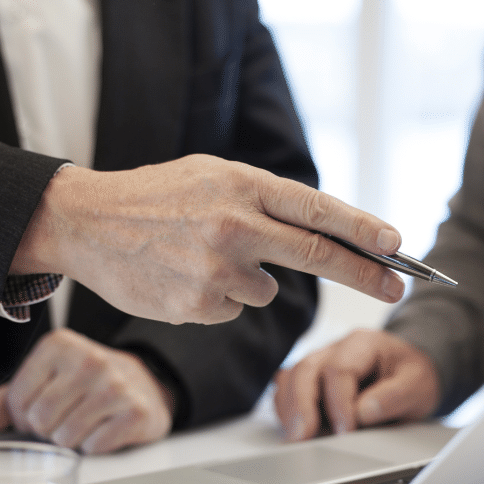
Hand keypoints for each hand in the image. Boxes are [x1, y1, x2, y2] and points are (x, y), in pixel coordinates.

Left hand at [0, 328, 172, 453]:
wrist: (142, 383)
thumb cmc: (86, 382)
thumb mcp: (46, 378)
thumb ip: (9, 398)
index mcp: (59, 345)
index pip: (17, 398)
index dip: (22, 415)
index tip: (38, 409)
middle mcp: (89, 359)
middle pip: (40, 420)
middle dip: (46, 429)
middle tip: (61, 419)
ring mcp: (116, 385)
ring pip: (65, 437)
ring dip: (69, 440)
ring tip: (82, 423)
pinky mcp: (136, 411)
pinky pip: (94, 446)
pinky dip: (94, 446)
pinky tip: (103, 427)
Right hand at [10, 155, 406, 325]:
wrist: (86, 222)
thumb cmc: (156, 196)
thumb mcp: (212, 175)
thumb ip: (264, 199)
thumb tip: (323, 230)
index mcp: (241, 184)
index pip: (318, 210)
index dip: (363, 230)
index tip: (398, 245)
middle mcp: (234, 225)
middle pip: (317, 256)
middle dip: (366, 274)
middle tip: (397, 286)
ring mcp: (216, 269)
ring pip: (267, 289)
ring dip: (250, 279)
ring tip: (201, 255)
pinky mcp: (197, 304)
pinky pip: (233, 308)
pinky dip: (219, 298)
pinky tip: (184, 275)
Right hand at [273, 329, 438, 440]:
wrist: (410, 373)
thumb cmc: (412, 376)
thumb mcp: (418, 385)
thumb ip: (395, 396)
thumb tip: (364, 412)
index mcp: (363, 344)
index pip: (339, 369)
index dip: (338, 402)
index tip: (345, 431)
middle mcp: (335, 349)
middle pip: (305, 370)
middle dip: (301, 405)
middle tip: (302, 437)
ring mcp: (319, 363)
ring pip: (290, 378)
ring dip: (289, 409)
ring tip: (295, 438)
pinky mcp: (311, 381)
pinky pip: (287, 390)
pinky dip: (286, 409)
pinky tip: (294, 430)